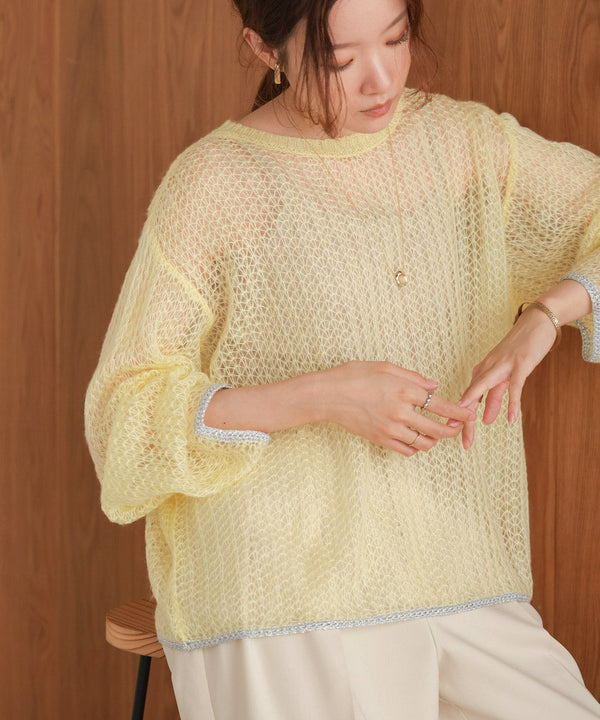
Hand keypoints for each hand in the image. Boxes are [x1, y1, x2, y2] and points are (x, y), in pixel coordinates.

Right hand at [322, 361, 474, 456]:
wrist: (327, 395)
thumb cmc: (353, 375)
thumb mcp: (385, 367)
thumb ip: (413, 377)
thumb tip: (433, 386)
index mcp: (405, 391)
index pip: (442, 406)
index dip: (460, 412)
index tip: (470, 414)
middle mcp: (401, 412)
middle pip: (438, 429)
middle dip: (453, 430)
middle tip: (457, 427)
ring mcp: (391, 429)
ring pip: (424, 443)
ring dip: (434, 440)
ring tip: (435, 433)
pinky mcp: (380, 439)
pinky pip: (406, 450)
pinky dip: (415, 447)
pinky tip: (415, 438)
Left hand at [458, 306, 557, 448]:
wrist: (537, 323)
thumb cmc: (519, 351)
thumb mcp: (505, 377)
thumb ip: (495, 398)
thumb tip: (485, 419)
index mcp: (482, 372)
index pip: (467, 398)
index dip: (459, 416)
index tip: (451, 433)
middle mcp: (487, 368)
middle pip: (472, 396)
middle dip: (465, 418)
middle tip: (460, 440)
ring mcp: (503, 365)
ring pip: (485, 387)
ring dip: (478, 406)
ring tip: (473, 426)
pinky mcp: (521, 363)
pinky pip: (515, 386)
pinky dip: (512, 402)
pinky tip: (510, 419)